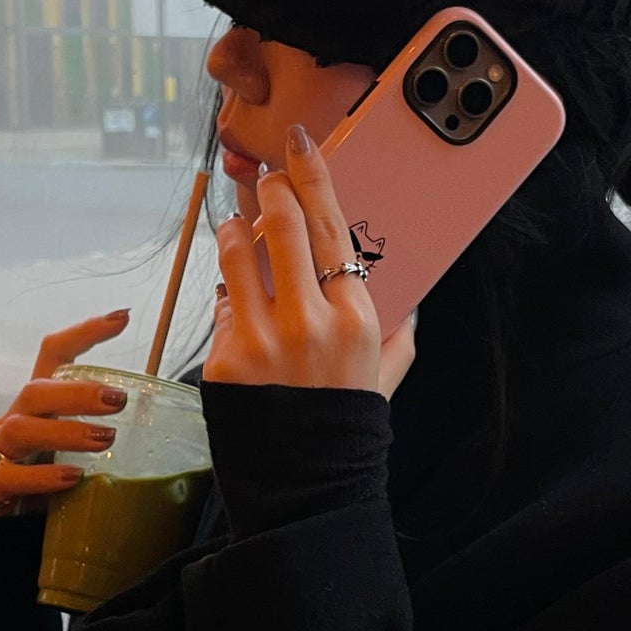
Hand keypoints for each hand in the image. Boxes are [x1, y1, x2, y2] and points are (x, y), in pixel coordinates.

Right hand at [0, 309, 132, 517]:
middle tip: (118, 400)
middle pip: (35, 391)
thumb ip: (108, 427)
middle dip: (77, 393)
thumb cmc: (51, 471)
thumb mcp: (78, 444)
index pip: (54, 354)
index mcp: (40, 402)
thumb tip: (169, 424)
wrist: (8, 518)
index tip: (122, 318)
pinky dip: (42, 477)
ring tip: (104, 439)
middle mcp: (15, 419)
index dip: (84, 333)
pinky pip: (10, 478)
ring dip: (64, 433)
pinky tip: (72, 477)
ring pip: (19, 431)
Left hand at [205, 125, 415, 399]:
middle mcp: (309, 321)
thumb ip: (399, 331)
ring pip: (236, 256)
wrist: (306, 487)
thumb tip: (409, 298)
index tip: (297, 143)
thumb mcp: (386, 375)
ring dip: (234, 231)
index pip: (330, 227)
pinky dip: (227, 296)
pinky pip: (221, 308)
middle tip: (262, 177)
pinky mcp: (225, 360)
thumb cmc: (347, 425)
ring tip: (237, 226)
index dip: (311, 175)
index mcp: (355, 317)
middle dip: (268, 191)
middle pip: (281, 226)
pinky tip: (235, 300)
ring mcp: (263, 340)